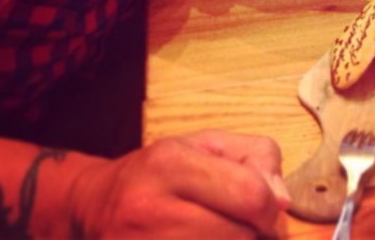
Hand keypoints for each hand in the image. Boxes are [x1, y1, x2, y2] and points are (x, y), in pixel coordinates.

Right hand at [71, 130, 289, 238]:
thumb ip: (254, 158)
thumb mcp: (203, 144)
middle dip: (254, 235)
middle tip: (240, 226)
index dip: (270, 207)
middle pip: (242, 237)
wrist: (92, 209)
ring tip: (220, 235)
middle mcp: (150, 210)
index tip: (264, 208)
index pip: (252, 196)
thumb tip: (282, 201)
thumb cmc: (155, 173)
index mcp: (169, 165)